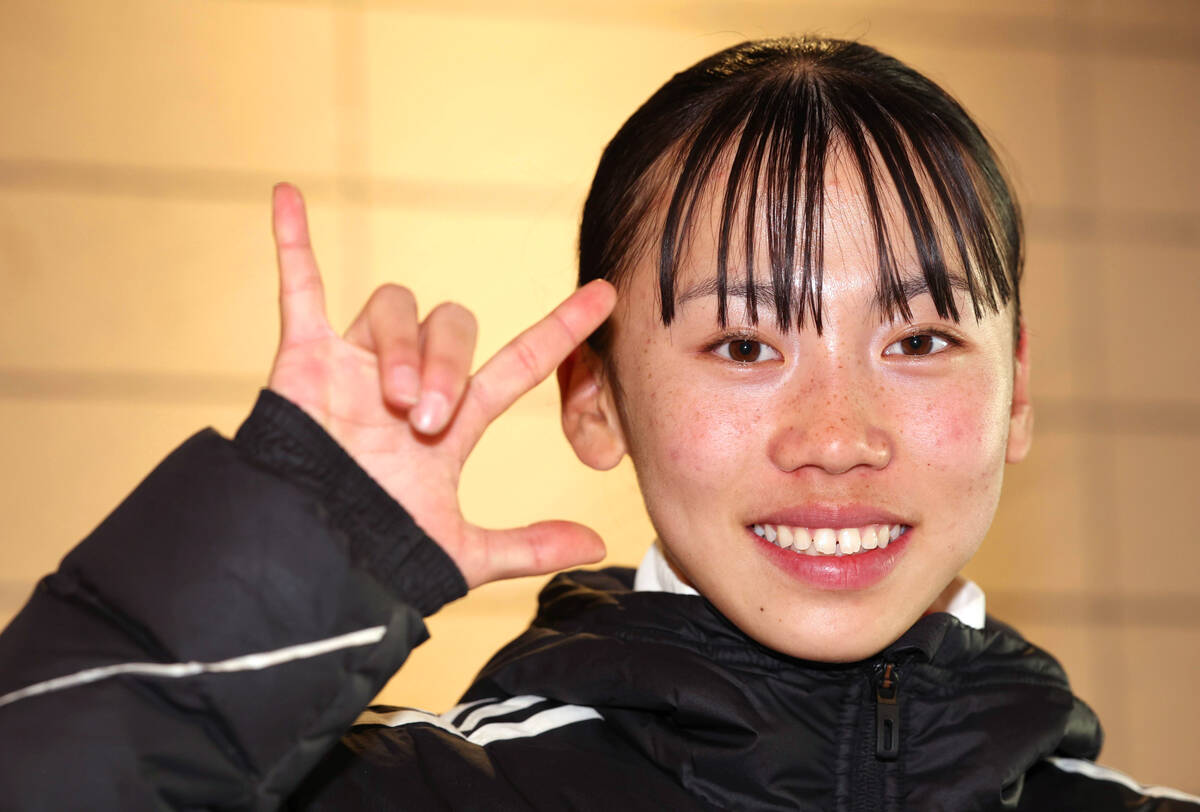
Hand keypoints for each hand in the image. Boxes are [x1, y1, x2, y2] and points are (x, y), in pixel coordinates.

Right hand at [265, 184, 616, 588]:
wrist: (309, 556)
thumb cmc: (377, 550)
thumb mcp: (461, 550)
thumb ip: (527, 545)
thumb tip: (595, 541)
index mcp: (454, 418)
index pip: (519, 362)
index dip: (560, 329)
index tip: (604, 297)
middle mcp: (411, 380)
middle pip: (453, 324)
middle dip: (450, 365)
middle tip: (433, 418)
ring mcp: (358, 363)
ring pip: (396, 305)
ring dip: (403, 348)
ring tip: (395, 401)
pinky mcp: (304, 355)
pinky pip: (300, 287)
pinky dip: (292, 242)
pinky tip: (287, 195)